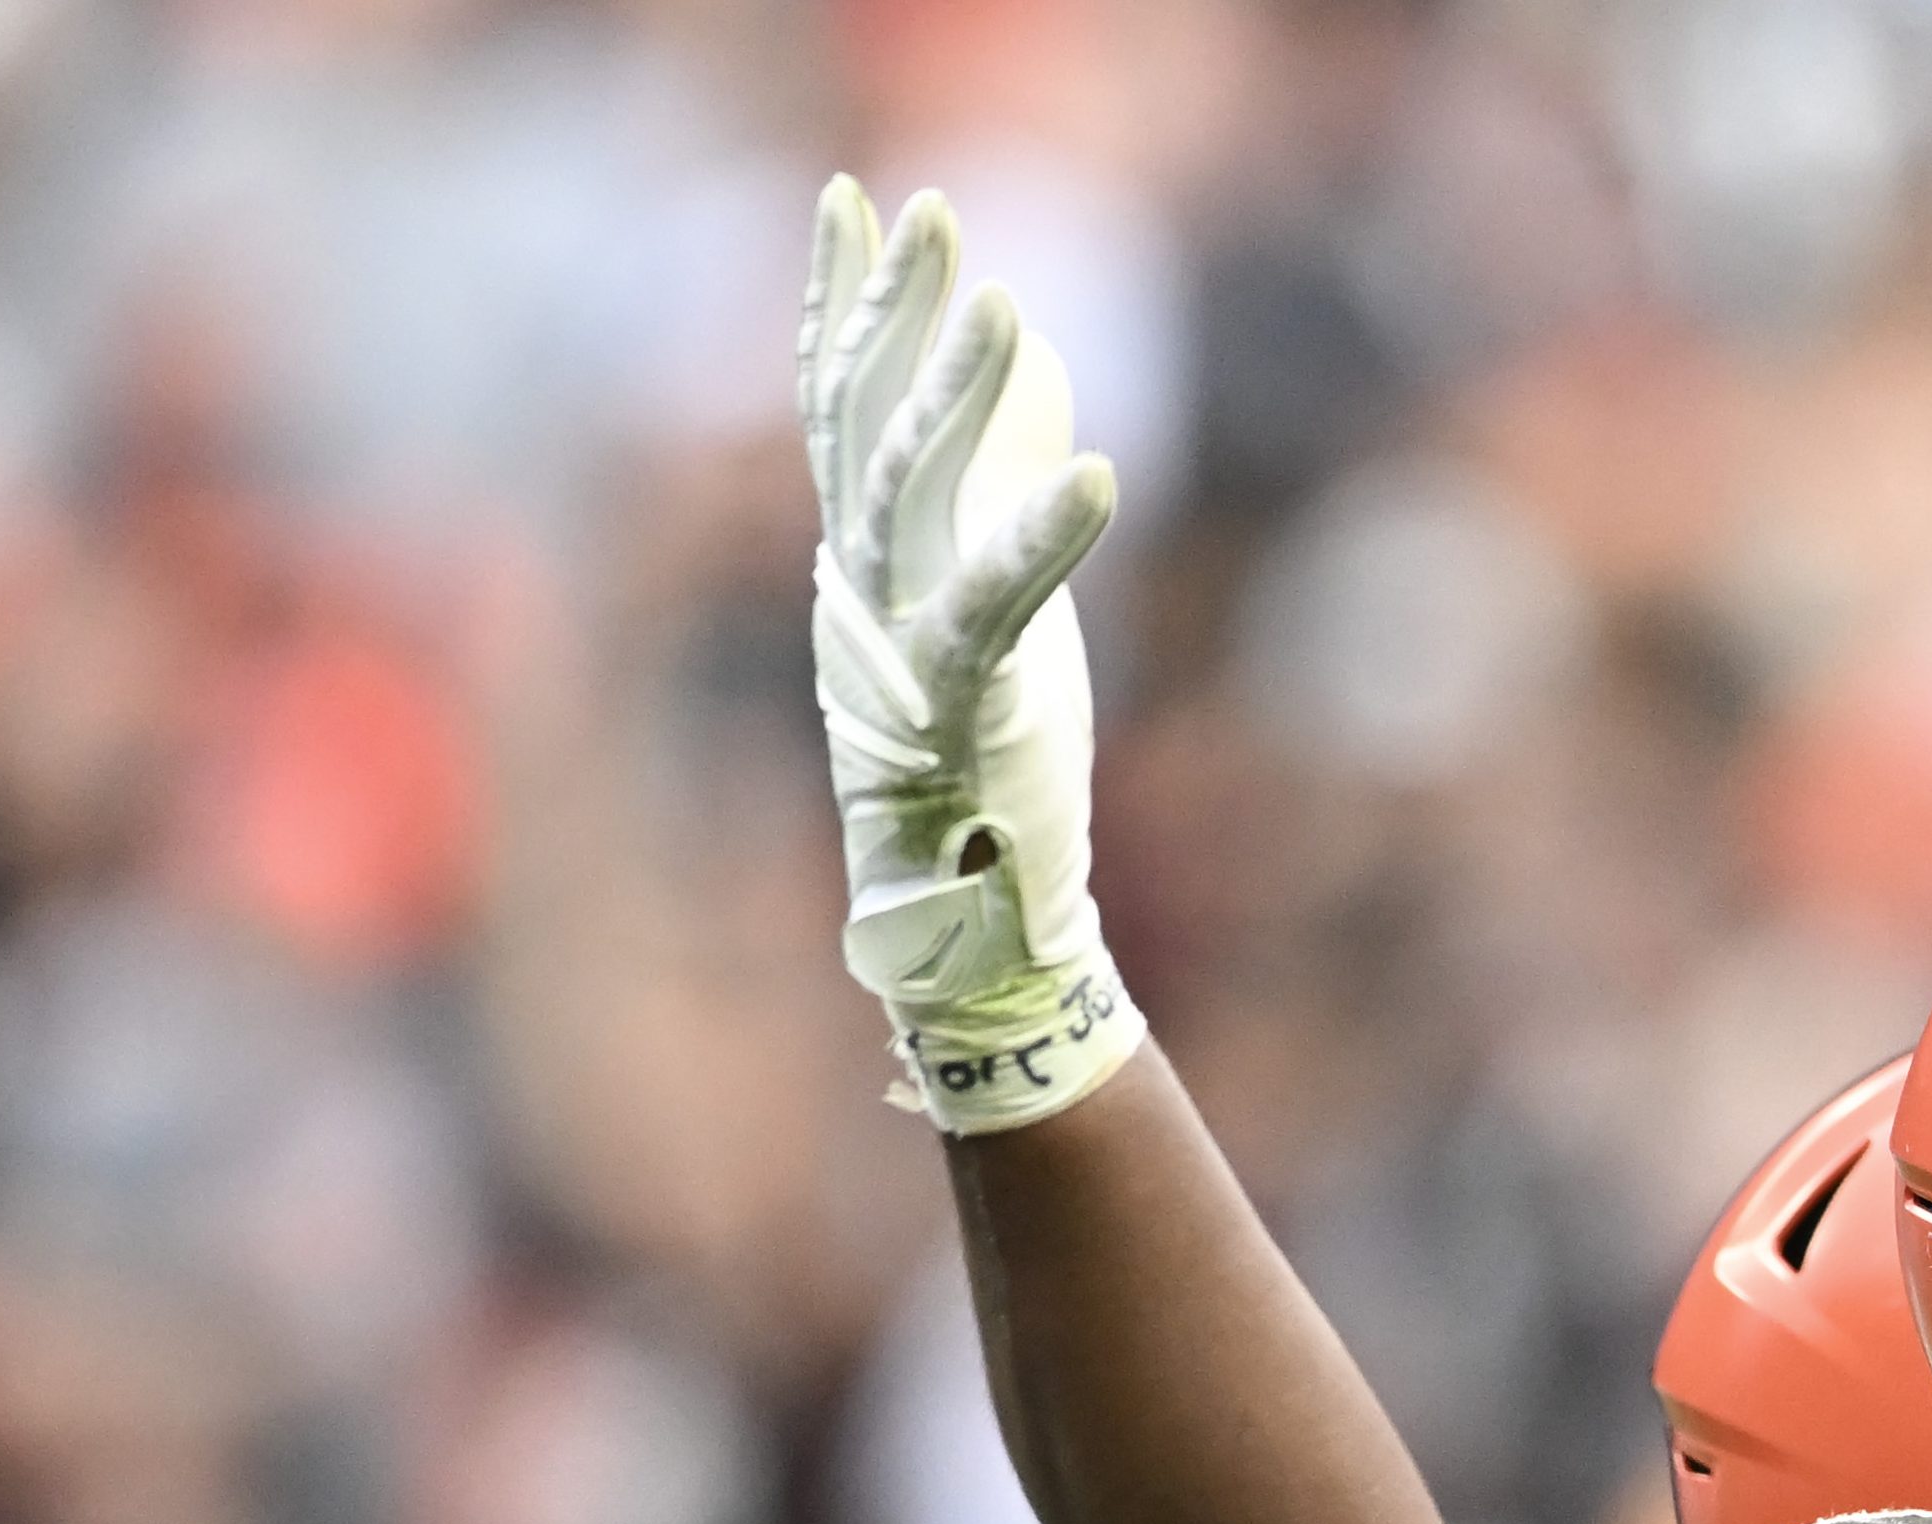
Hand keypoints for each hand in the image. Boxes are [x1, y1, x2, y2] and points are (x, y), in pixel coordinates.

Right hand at [799, 175, 1139, 1131]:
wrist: (971, 913)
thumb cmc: (983, 758)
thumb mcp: (992, 597)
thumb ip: (1000, 484)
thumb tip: (1045, 366)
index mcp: (864, 562)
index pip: (836, 405)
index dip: (843, 301)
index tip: (854, 201)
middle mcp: (863, 591)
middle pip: (862, 424)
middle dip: (894, 312)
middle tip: (931, 213)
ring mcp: (900, 647)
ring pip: (911, 497)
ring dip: (959, 398)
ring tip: (1009, 309)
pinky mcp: (958, 708)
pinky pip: (993, 606)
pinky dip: (1040, 538)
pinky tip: (1095, 469)